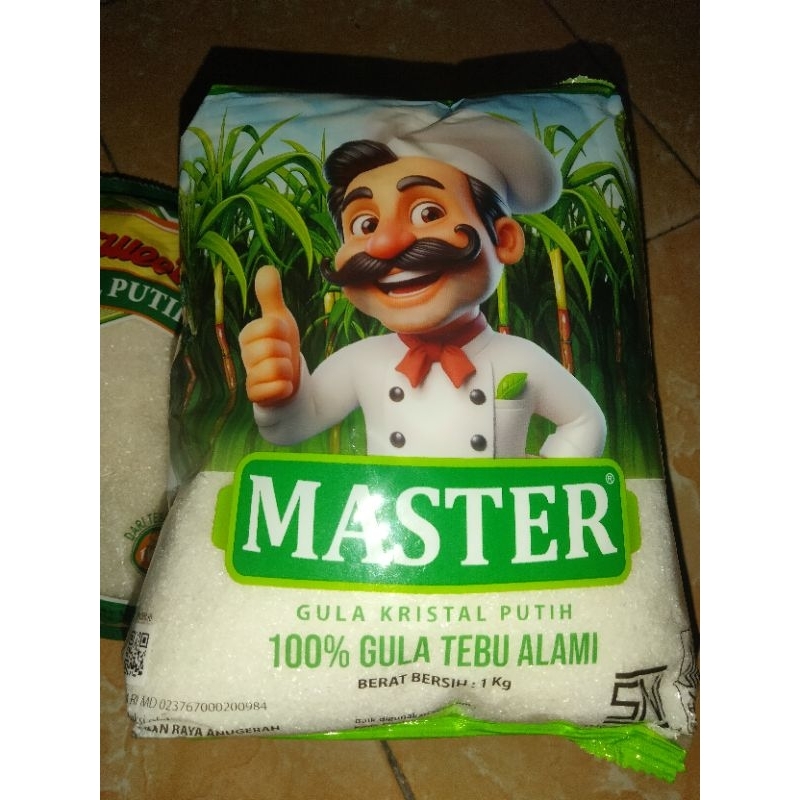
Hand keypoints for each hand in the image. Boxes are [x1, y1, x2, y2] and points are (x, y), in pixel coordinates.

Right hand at [239, 266, 300, 405]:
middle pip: (274, 348)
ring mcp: (249, 377)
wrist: (291, 386)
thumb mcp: (281, 321)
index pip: (271, 325)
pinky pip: (276, 389)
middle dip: (287, 353)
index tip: (282, 338)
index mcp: (248, 334)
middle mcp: (244, 355)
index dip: (284, 332)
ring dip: (288, 371)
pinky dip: (286, 388)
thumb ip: (272, 297)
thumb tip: (266, 267)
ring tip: (283, 373)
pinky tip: (283, 388)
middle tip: (284, 357)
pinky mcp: (255, 398)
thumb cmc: (283, 350)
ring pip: (277, 369)